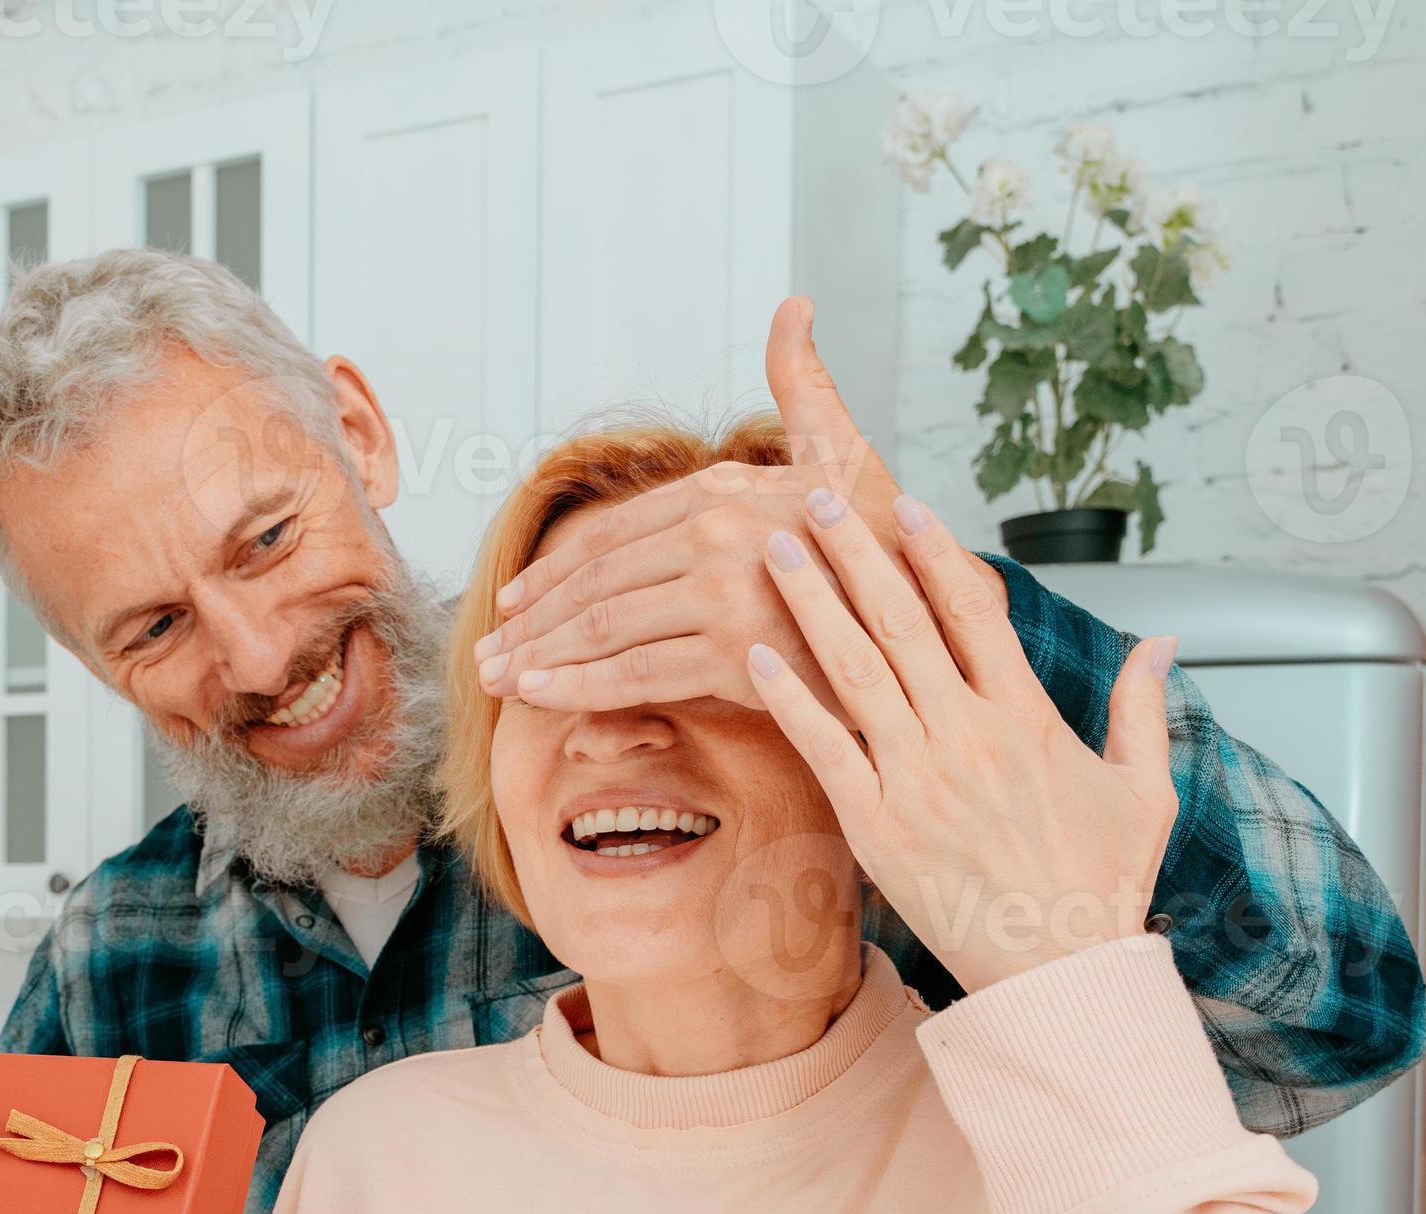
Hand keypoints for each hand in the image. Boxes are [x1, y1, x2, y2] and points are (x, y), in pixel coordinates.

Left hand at [474, 295, 993, 711]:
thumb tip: (793, 305)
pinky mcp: (735, 654)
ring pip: (605, 628)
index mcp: (725, 488)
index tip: (514, 600)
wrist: (940, 615)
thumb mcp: (842, 451)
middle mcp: (717, 534)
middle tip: (485, 648)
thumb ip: (803, 385)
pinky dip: (576, 687)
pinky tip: (537, 696)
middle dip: (531, 620)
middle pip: (596, 582)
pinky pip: (635, 673)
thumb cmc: (883, 540)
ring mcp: (725, 594)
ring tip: (497, 679)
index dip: (554, 569)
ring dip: (540, 655)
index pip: (612, 534)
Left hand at [744, 488, 1178, 994]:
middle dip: (856, 554)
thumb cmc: (1099, 888)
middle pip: (902, 623)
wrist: (1059, 973)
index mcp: (1028, 719)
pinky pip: (824, 747)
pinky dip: (789, 696)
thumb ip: (1142, 709)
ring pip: (855, 671)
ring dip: (812, 603)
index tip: (905, 505)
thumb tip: (1162, 644)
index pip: (975, 610)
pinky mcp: (876, 826)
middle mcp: (967, 737)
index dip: (936, 551)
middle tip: (819, 498)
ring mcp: (917, 780)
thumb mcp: (1145, 791)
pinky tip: (755, 652)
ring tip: (777, 550)